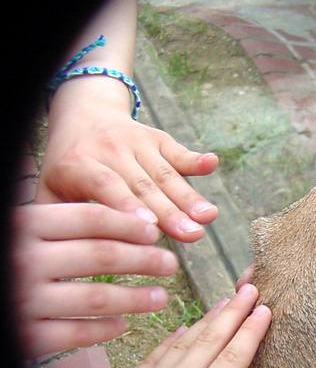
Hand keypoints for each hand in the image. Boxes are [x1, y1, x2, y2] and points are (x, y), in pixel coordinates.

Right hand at [12, 203, 179, 357]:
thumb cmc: (5, 256)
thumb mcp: (23, 228)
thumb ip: (64, 221)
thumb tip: (138, 218)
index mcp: (24, 225)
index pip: (91, 219)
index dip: (130, 224)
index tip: (155, 231)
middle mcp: (23, 261)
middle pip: (101, 256)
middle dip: (144, 260)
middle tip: (170, 263)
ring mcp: (23, 301)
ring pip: (97, 299)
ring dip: (136, 298)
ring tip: (161, 296)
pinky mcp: (25, 336)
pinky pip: (76, 334)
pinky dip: (104, 330)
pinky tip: (123, 325)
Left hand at [38, 88, 218, 241]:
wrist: (84, 115)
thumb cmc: (68, 168)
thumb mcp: (51, 189)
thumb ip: (55, 216)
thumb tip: (60, 252)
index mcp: (78, 165)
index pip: (106, 186)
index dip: (128, 206)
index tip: (150, 229)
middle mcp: (110, 150)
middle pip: (143, 184)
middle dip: (170, 212)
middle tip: (192, 234)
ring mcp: (136, 143)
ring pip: (165, 174)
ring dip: (190, 196)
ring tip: (209, 217)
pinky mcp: (158, 139)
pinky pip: (178, 151)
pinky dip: (196, 159)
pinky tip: (212, 163)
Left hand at [66, 283, 285, 367]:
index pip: (232, 358)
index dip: (252, 331)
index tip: (267, 308)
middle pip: (211, 340)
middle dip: (233, 312)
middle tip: (250, 288)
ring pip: (186, 341)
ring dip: (208, 318)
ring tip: (224, 299)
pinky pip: (159, 352)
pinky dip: (175, 336)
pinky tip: (182, 328)